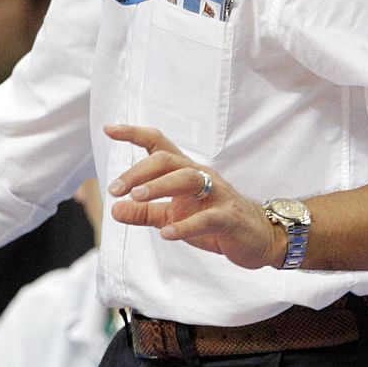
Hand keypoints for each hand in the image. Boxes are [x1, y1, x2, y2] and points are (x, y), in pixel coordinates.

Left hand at [104, 124, 282, 270]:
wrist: (258, 237)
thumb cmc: (212, 219)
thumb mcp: (173, 215)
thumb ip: (145, 212)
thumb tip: (114, 210)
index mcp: (185, 171)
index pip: (158, 145)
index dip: (134, 134)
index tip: (109, 129)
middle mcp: (200, 175)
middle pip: (167, 160)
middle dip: (138, 172)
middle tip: (115, 189)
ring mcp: (217, 194)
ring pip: (187, 179)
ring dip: (159, 186)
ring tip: (137, 198)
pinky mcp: (229, 218)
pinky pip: (207, 218)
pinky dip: (185, 225)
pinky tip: (167, 234)